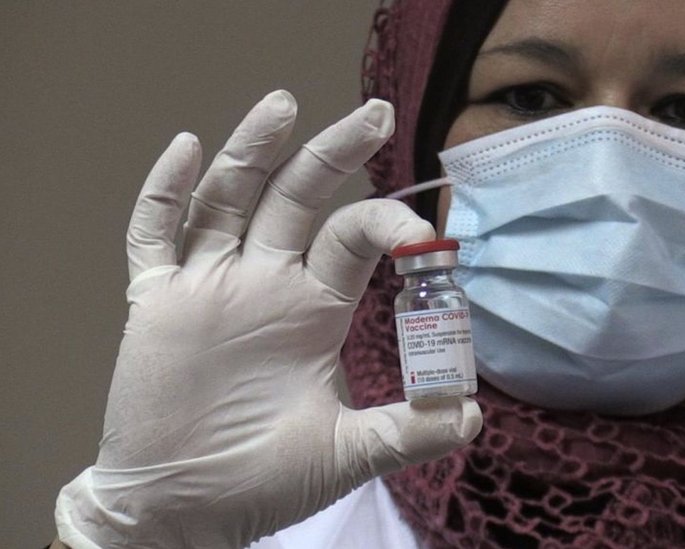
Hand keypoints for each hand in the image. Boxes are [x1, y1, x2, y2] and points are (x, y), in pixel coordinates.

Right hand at [54, 91, 481, 548]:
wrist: (185, 509)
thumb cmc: (264, 479)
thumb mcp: (347, 453)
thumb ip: (408, 430)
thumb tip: (473, 415)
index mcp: (314, 306)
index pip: (352, 237)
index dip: (386, 223)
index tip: (422, 239)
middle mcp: (266, 282)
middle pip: (299, 196)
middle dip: (333, 153)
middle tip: (374, 112)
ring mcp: (209, 285)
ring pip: (229, 199)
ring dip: (252, 150)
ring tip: (284, 104)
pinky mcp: (155, 303)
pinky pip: (152, 237)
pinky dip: (165, 193)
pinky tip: (185, 148)